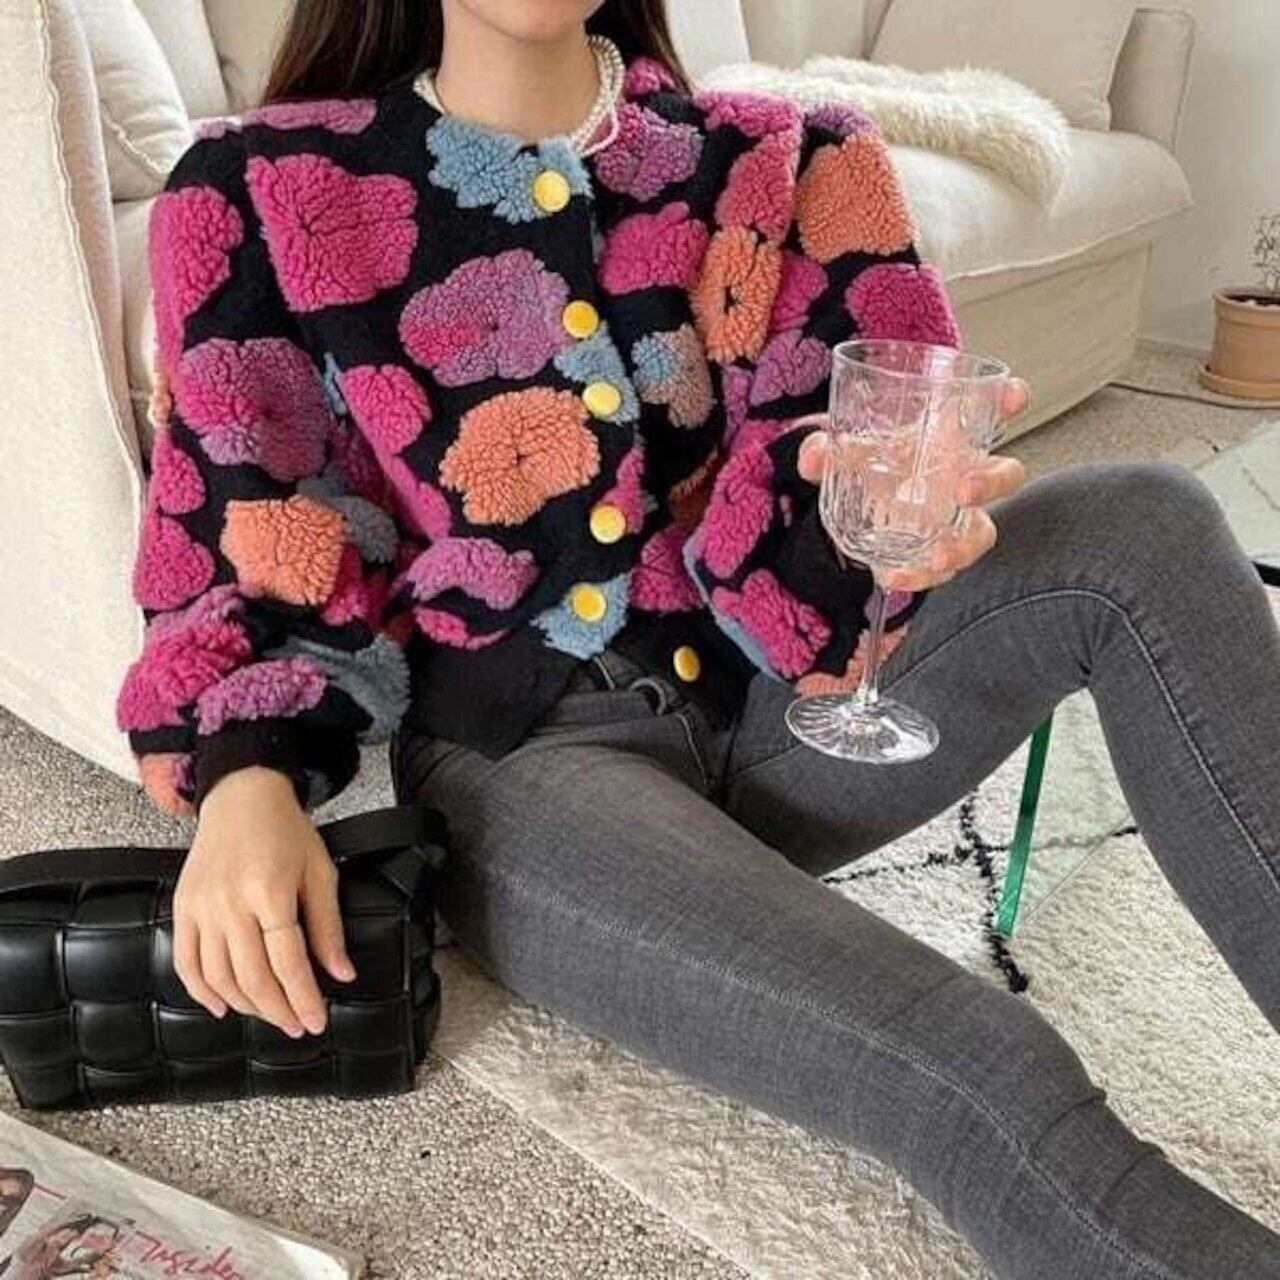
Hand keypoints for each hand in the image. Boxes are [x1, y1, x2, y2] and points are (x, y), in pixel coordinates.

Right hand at [173, 767, 354, 1037]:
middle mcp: (230, 903)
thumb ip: (328, 926)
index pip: (288, 962)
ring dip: (246, 1006)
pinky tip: (223, 1006)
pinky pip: (186, 963)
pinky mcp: (182, 907)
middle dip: (278, 1010)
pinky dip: (202, 992)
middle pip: (253, 976)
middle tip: (297, 1025)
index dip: (303, 998)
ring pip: (219, 977)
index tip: (316, 1021)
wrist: (242, 798)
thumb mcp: (320, 872)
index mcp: (270, 892)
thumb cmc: (287, 832)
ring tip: (270, 1014)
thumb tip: (341, 974)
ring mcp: (201, 907)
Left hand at [797, 378, 1029, 591]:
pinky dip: (919, 576)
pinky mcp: (939, 552)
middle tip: (963, 491)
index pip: (991, 411)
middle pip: (1005, 475)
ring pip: (981, 532)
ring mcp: (955, 519)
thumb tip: (814, 457)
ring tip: (937, 555)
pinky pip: (941, 570)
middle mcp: (963, 476)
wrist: (858, 508)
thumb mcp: (845, 452)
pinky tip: (892, 577)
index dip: (1009, 401)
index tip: (1012, 397)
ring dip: (963, 545)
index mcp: (950, 437)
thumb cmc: (873, 463)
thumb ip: (826, 449)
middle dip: (992, 482)